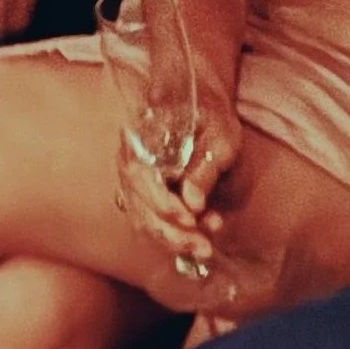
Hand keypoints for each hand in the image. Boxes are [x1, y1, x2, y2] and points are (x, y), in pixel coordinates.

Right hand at [118, 87, 243, 279]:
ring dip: (172, 239)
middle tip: (204, 247)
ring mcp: (132, 177)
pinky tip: (194, 237)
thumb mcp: (219, 136)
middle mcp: (130, 160)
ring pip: (142, 218)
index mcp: (143, 140)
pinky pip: (147, 219)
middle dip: (172, 234)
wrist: (200, 101)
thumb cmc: (211, 114)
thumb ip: (204, 168)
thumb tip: (193, 201)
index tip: (192, 220)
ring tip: (204, 245)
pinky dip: (169, 233)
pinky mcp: (142, 191)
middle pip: (139, 206)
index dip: (165, 206)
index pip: (142, 180)